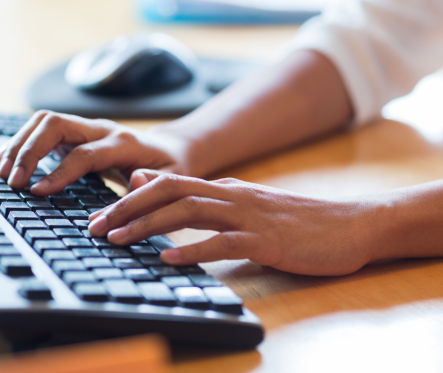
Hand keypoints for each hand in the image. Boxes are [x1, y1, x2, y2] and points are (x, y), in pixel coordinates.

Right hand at [0, 111, 188, 194]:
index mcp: (125, 143)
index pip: (85, 153)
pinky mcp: (78, 134)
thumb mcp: (174, 179)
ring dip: (20, 144)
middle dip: (29, 150)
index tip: (36, 191)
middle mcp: (103, 129)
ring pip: (45, 122)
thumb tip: (136, 181)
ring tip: (1, 171)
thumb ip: (156, 182)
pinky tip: (6, 160)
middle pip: (56, 124)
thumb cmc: (172, 168)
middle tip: (12, 181)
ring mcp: (88, 128)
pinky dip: (23, 142)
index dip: (60, 172)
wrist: (171, 150)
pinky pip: (44, 130)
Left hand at [88, 174, 376, 275]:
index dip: (130, 198)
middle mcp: (231, 195)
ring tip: (118, 239)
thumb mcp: (245, 204)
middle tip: (94, 226)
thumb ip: (208, 200)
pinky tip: (169, 259)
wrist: (348, 224)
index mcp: (225, 189)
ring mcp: (248, 216)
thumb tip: (171, 195)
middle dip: (127, 208)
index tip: (101, 215)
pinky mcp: (266, 240)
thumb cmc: (295, 220)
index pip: (168, 184)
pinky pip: (223, 243)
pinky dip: (193, 249)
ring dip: (149, 225)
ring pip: (189, 212)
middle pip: (169, 193)